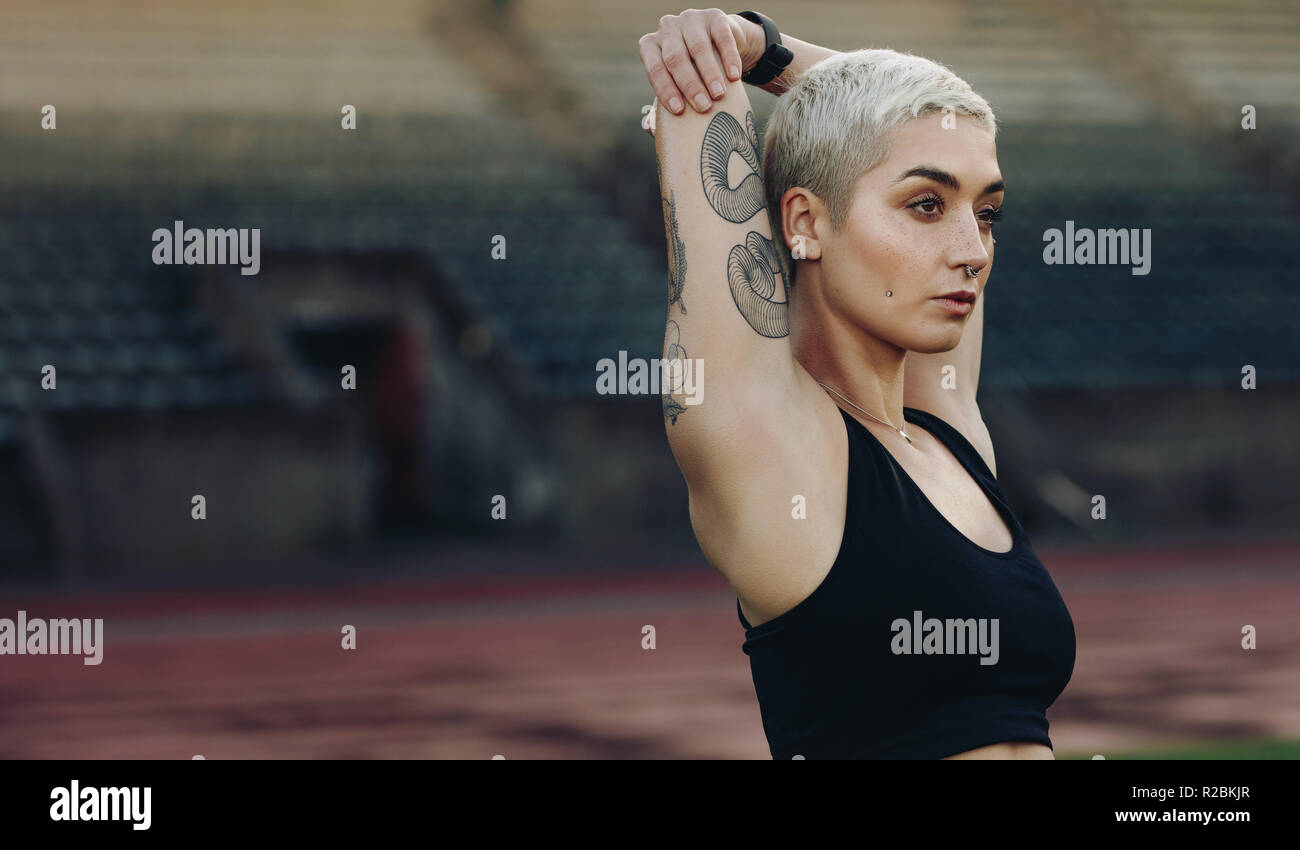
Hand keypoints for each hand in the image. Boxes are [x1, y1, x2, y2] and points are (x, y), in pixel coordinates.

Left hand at [638, 9, 757, 118]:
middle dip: (689, 85)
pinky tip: (734, 77)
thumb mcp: (676, 86)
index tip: (679, 111)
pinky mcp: (715, 16)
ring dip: (709, 74)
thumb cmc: (691, 73)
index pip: (655, 68)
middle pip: (675, 58)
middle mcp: (667, 28)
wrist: (720, 47)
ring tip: (719, 95)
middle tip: (703, 107)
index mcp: (651, 46)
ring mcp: (690, 19)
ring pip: (698, 48)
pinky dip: (729, 58)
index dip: (666, 90)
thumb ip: (661, 108)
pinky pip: (722, 37)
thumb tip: (651, 129)